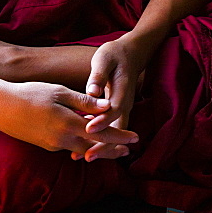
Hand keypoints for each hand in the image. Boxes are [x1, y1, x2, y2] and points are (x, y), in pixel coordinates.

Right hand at [0, 79, 137, 154]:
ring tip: (112, 146)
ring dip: (97, 147)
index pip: (101, 134)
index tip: (136, 139)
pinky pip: (68, 146)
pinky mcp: (44, 145)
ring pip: (81, 148)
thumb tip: (107, 105)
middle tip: (128, 150)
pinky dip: (80, 143)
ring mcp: (52, 145)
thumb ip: (83, 101)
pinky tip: (84, 137)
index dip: (120, 137)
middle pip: (94, 147)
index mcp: (68, 124)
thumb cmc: (29, 93)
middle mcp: (62, 140)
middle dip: (112, 149)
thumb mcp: (59, 92)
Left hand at [75, 35, 146, 160]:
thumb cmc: (114, 55)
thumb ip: (99, 75)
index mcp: (122, 90)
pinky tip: (83, 145)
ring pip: (114, 132)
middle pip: (116, 129)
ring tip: (81, 157)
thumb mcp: (105, 58)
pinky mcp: (116, 112)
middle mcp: (125, 104)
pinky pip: (110, 128)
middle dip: (103, 144)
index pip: (114, 110)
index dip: (102, 121)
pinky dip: (100, 138)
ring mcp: (122, 109)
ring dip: (101, 145)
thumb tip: (92, 91)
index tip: (88, 128)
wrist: (130, 55)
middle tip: (86, 157)